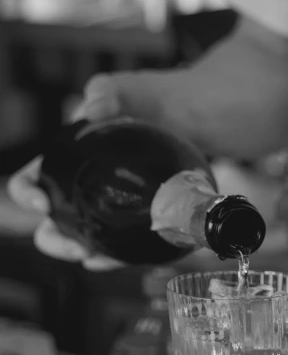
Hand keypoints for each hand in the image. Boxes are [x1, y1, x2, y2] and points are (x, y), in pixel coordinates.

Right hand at [7, 70, 171, 269]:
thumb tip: (94, 108)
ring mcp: (107, 212)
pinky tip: (113, 262)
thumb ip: (108, 92)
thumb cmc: (150, 104)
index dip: (27, 193)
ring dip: (81, 253)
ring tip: (91, 257)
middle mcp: (80, 190)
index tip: (41, 202)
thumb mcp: (128, 92)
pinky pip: (119, 248)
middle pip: (52, 223)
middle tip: (75, 245)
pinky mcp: (135, 226)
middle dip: (54, 239)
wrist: (193, 124)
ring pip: (82, 241)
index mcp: (66, 161)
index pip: (33, 181)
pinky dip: (114, 258)